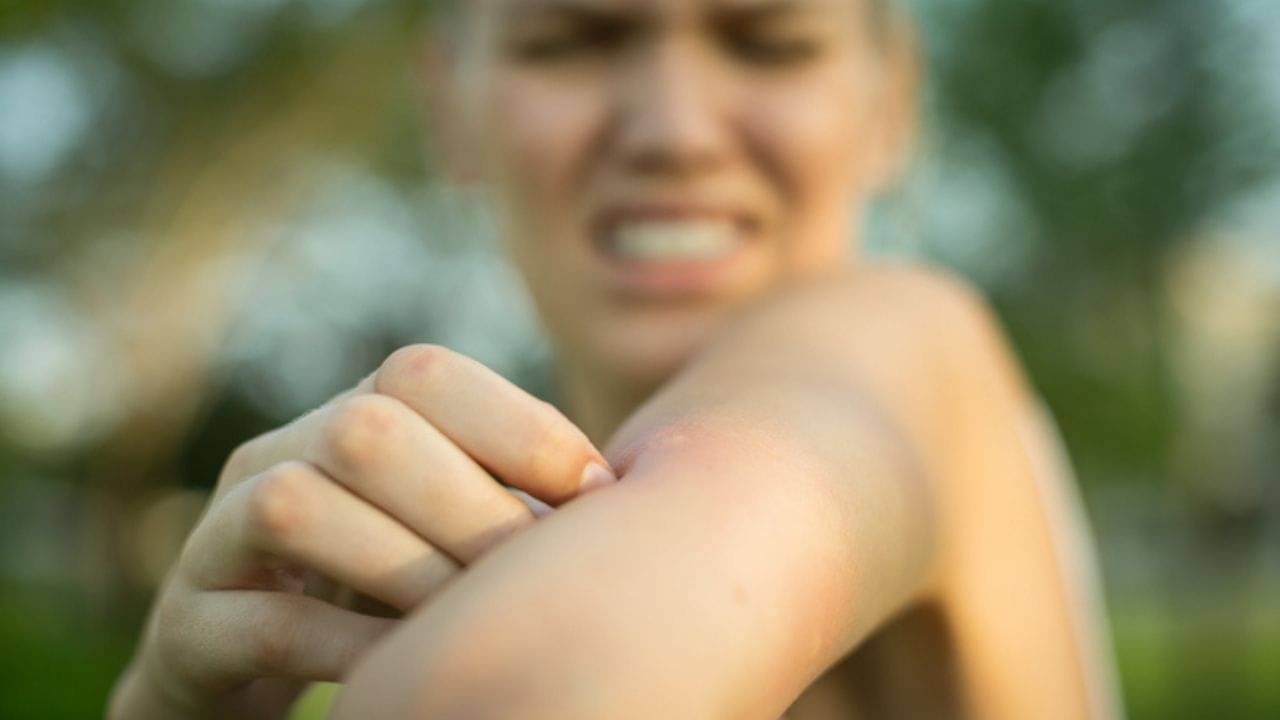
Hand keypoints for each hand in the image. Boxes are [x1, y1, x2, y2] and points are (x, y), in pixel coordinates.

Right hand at [108, 344, 616, 718]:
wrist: (247, 665)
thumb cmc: (380, 588)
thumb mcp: (445, 530)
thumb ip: (509, 496)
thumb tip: (632, 493)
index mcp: (350, 418)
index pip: (423, 374)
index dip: (517, 424)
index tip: (595, 492)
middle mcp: (278, 454)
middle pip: (364, 429)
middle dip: (468, 502)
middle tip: (530, 572)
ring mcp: (221, 535)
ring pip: (298, 505)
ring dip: (406, 568)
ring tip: (467, 619)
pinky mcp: (188, 624)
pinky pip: (263, 621)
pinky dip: (347, 645)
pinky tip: (404, 667)